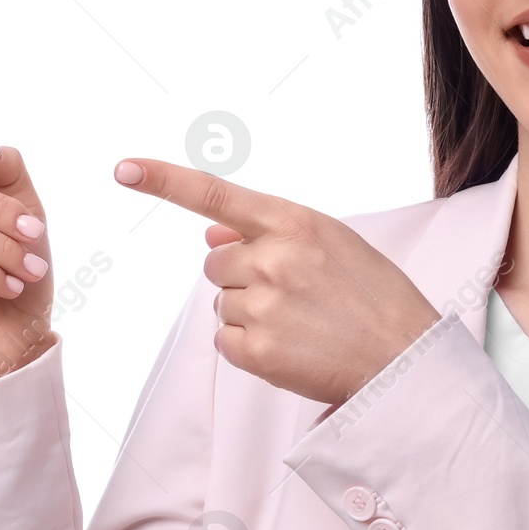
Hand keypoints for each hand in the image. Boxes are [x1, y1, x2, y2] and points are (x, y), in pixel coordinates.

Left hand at [114, 157, 441, 406]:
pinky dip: (248, 348)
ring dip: (248, 312)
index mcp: (295, 222)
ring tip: (301, 324)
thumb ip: (271, 232)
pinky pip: (225, 341)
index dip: (163, 180)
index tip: (123, 168)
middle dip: (242, 275)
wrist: (405, 361)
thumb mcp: (333, 245)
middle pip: (215, 262)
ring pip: (220, 303)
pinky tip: (291, 348)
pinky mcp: (254, 350)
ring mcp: (260, 305)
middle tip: (294, 295)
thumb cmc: (376, 298)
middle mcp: (272, 259)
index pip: (216, 194)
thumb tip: (209, 230)